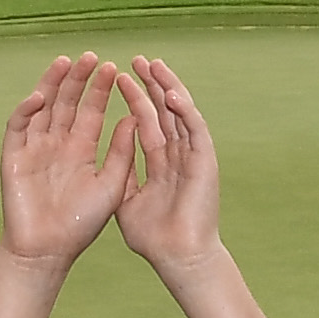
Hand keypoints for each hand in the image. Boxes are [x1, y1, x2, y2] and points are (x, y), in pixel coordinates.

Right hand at [0, 51, 139, 268]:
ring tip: (64, 62)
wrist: (48, 251)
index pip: (90, 111)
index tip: (113, 69)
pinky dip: (26, 111)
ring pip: (42, 108)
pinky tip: (39, 97)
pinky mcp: (13, 157)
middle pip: (66, 103)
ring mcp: (34, 148)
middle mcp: (57, 144)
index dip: (100, 90)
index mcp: (81, 150)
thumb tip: (133, 118)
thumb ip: (121, 153)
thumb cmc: (81, 225)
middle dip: (77, 79)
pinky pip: (18, 128)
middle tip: (91, 57)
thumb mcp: (111, 186)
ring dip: (51, 84)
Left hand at [112, 54, 223, 268]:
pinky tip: (171, 93)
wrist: (177, 257)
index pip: (148, 121)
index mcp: (163, 162)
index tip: (120, 77)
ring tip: (155, 65)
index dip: (136, 98)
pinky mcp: (205, 162)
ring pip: (182, 113)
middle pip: (165, 111)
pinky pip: (195, 130)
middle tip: (138, 59)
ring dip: (169, 87)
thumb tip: (113, 157)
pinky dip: (185, 111)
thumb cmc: (155, 238)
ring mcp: (193, 156)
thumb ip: (123, 174)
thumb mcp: (127, 200)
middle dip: (151, 84)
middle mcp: (180, 154)